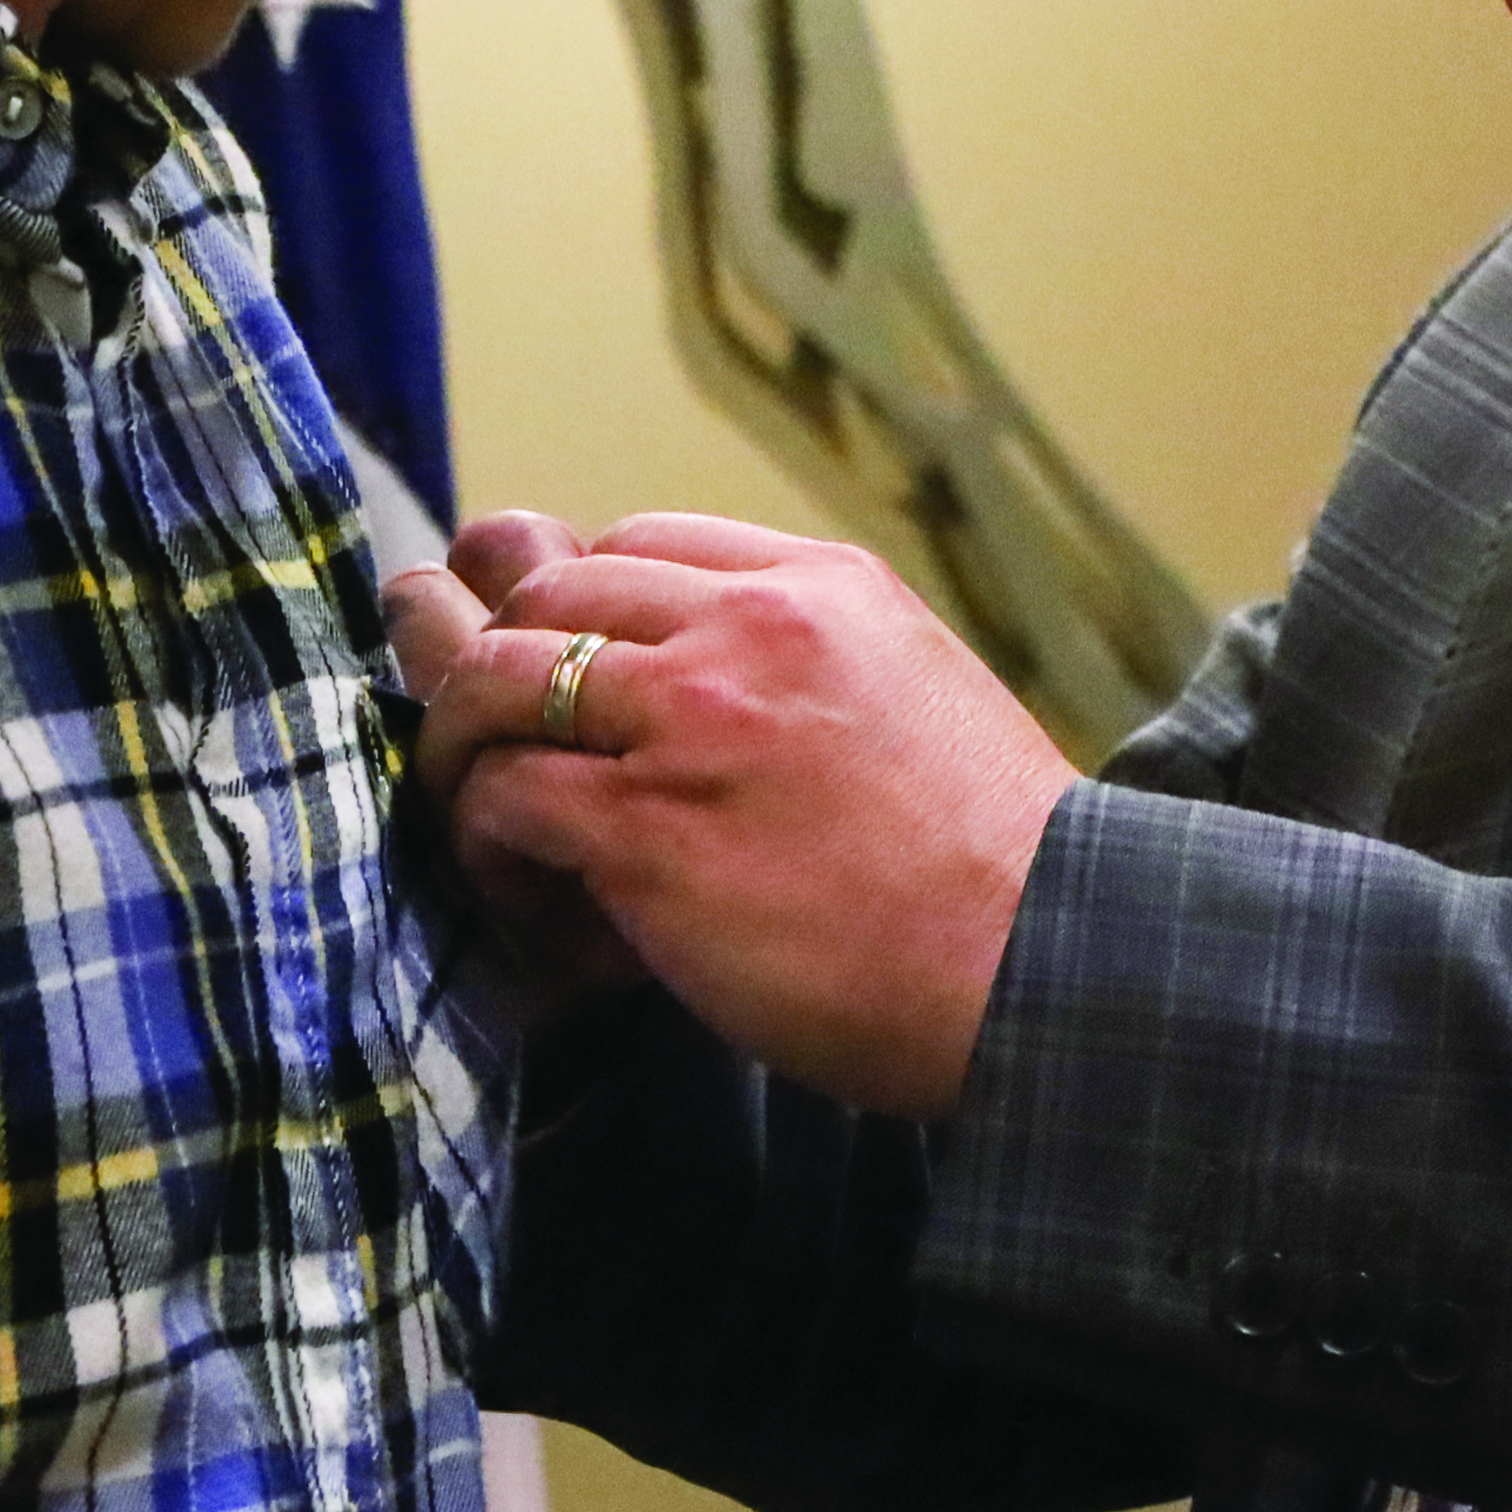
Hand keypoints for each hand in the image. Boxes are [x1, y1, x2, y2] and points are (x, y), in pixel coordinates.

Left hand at [407, 513, 1077, 1120]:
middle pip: (548, 594)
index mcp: (821, 589)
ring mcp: (691, 724)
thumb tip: (704, 699)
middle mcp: (747, 630)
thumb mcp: (917, 700)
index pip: (639, 547)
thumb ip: (807, 672)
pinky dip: (489, 842)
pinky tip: (525, 889)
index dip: (578, 607)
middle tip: (479, 738)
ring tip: (482, 813)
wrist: (1047, 965)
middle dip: (490, 659)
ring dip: (464, 747)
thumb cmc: (997, 870)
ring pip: (496, 681)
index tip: (568, 675)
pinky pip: (506, 799)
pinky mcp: (649, 831)